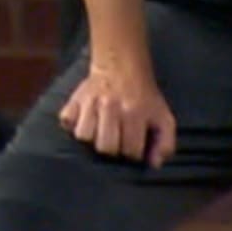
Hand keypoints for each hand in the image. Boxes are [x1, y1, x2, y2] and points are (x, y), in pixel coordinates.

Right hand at [57, 59, 176, 167]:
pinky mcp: (74, 99)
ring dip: (92, 137)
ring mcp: (90, 102)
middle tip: (117, 139)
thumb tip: (154, 164)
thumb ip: (165, 144)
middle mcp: (111, 107)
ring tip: (100, 131)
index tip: (134, 145)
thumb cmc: (143, 96)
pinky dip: (72, 124)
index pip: (130, 150)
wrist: (122, 65)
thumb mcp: (163, 117)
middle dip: (113, 148)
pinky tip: (85, 121)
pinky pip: (66, 120)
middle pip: (105, 146)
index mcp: (135, 112)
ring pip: (84, 136)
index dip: (133, 152)